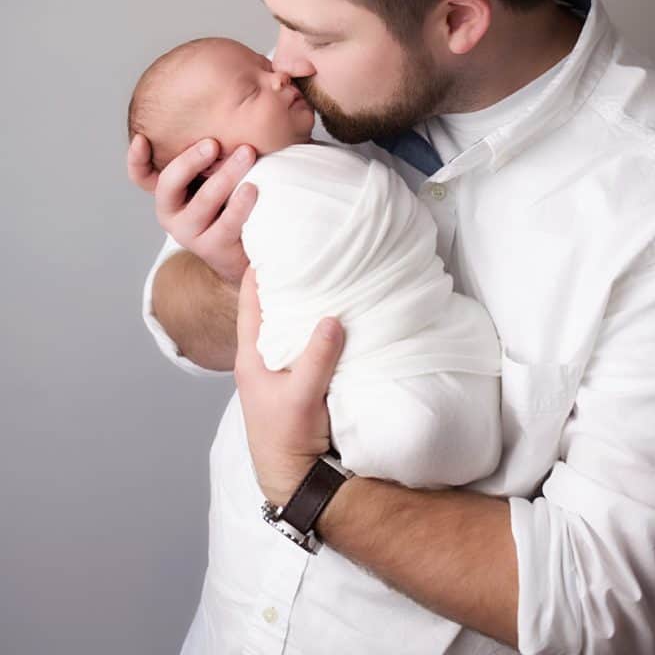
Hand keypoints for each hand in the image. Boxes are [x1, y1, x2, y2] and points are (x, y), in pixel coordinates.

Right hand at [126, 133, 257, 284]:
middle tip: (213, 143)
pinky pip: (226, 224)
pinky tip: (252, 189)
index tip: (143, 138)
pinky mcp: (213, 248)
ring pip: (203, 202)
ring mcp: (190, 232)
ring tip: (247, 154)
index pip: (142, 176)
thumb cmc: (231, 200)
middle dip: (190, 161)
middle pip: (169, 184)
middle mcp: (172, 212)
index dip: (136, 159)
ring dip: (225, 175)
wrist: (246, 248)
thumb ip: (213, 150)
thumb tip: (234, 98)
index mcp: (169, 192)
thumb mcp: (216, 174)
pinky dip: (239, 205)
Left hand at [235, 266, 345, 506]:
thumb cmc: (286, 440)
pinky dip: (317, 327)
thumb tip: (331, 318)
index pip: (249, 302)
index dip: (257, 271)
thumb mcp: (300, 397)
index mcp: (251, 357)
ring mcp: (281, 369)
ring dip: (303, 304)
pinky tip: (337, 315)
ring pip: (289, 326)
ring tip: (324, 275)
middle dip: (285, 281)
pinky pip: (306, 343)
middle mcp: (263, 358)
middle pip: (270, 309)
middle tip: (306, 251)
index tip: (271, 242)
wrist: (297, 481)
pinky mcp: (301, 380)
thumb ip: (316, 358)